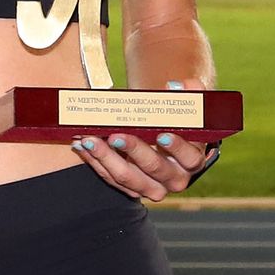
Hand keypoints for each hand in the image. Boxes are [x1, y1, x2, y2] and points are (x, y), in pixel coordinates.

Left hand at [70, 77, 211, 201]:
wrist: (166, 141)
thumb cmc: (176, 121)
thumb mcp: (188, 108)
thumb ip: (190, 94)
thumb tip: (177, 85)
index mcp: (192, 159)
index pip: (189, 157)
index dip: (176, 147)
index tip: (161, 134)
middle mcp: (175, 178)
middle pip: (154, 169)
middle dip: (133, 151)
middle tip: (115, 136)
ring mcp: (152, 187)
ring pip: (128, 179)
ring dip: (106, 159)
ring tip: (89, 140)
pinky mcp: (131, 188)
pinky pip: (111, 179)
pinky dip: (95, 162)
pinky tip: (82, 146)